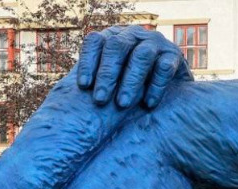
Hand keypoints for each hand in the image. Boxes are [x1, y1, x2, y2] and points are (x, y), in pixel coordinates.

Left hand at [77, 26, 192, 109]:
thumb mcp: (111, 80)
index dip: (88, 62)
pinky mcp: (175, 56)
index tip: (84, 86)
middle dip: (107, 74)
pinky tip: (148, 104)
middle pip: (117, 47)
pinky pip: (164, 68)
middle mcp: (133, 35)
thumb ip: (94, 81)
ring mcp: (155, 43)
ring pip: (141, 56)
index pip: (95, 41)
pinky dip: (155, 86)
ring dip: (130, 81)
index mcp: (113, 38)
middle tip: (100, 101)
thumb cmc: (132, 87)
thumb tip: (63, 98)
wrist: (171, 89)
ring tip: (122, 105)